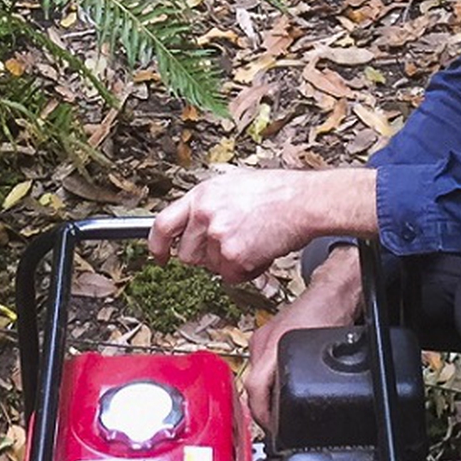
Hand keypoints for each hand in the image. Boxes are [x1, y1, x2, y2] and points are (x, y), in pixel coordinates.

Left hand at [148, 165, 376, 283]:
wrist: (304, 201)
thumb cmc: (277, 191)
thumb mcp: (233, 183)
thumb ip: (209, 202)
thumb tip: (195, 219)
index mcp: (202, 195)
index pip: (163, 224)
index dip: (157, 244)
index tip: (158, 255)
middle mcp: (205, 215)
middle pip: (187, 254)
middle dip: (205, 256)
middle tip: (228, 246)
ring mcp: (218, 237)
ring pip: (210, 268)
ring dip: (227, 263)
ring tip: (251, 242)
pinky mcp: (234, 257)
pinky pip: (230, 277)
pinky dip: (245, 271)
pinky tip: (259, 252)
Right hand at [247, 252, 364, 431]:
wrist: (332, 292)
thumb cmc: (329, 314)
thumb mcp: (321, 353)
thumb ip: (310, 380)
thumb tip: (304, 406)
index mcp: (270, 344)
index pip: (254, 387)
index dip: (261, 414)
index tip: (271, 428)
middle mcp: (261, 342)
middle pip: (251, 385)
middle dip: (261, 409)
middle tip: (275, 427)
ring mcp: (262, 339)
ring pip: (255, 376)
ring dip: (263, 396)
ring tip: (276, 412)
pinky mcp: (268, 338)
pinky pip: (261, 367)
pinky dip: (267, 383)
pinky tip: (279, 390)